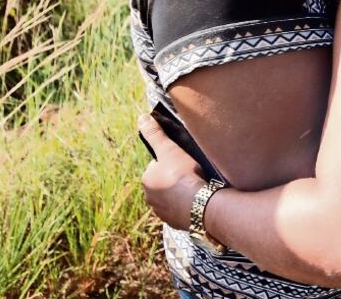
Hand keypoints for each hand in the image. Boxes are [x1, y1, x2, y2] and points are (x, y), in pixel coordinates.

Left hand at [139, 114, 207, 231]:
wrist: (199, 204)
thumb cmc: (182, 175)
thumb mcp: (169, 149)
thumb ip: (155, 134)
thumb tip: (141, 118)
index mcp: (146, 180)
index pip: (156, 167)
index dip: (170, 162)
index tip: (182, 161)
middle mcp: (150, 198)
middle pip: (162, 183)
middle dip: (173, 179)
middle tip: (190, 173)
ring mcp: (163, 212)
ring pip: (170, 198)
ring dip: (179, 193)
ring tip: (195, 187)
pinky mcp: (175, 222)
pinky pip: (179, 211)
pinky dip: (186, 206)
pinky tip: (197, 200)